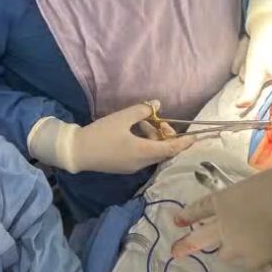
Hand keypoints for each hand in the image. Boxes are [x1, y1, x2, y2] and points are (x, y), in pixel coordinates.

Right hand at [28, 102, 193, 174]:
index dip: (184, 142)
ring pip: (152, 151)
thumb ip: (142, 110)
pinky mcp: (125, 166)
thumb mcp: (122, 118)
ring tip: (141, 120)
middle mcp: (142, 163)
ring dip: (152, 136)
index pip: (171, 149)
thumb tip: (157, 104)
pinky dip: (144, 142)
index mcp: (144, 152)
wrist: (76, 152)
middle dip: (164, 134)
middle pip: (163, 150)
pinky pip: (142, 154)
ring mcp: (133, 166)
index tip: (195, 136)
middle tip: (158, 120)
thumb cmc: (100, 134)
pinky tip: (134, 130)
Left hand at [171, 168, 271, 267]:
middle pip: (201, 238)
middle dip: (186, 245)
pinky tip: (261, 253)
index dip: (188, 214)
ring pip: (225, 254)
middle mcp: (225, 225)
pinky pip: (247, 262)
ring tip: (235, 249)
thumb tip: (247, 205)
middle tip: (175, 252)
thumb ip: (246, 197)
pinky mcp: (257, 262)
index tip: (176, 221)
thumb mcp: (260, 183)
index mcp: (225, 200)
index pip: (200, 208)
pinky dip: (251, 257)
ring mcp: (239, 246)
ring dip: (228, 250)